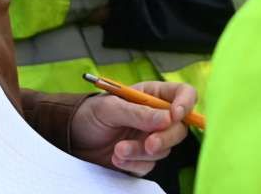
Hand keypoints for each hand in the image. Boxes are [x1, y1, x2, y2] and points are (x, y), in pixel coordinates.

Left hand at [68, 81, 197, 175]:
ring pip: (163, 150)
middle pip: (180, 128)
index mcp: (153, 95)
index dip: (186, 103)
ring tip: (118, 149)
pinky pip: (149, 165)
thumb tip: (168, 118)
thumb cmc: (91, 113)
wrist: (74, 136)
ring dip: (141, 152)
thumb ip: (139, 112)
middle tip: (149, 144)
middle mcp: (157, 116)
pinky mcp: (142, 158)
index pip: (183, 94)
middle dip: (165, 138)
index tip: (175, 115)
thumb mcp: (111, 107)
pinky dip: (133, 164)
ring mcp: (151, 137)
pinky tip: (116, 158)